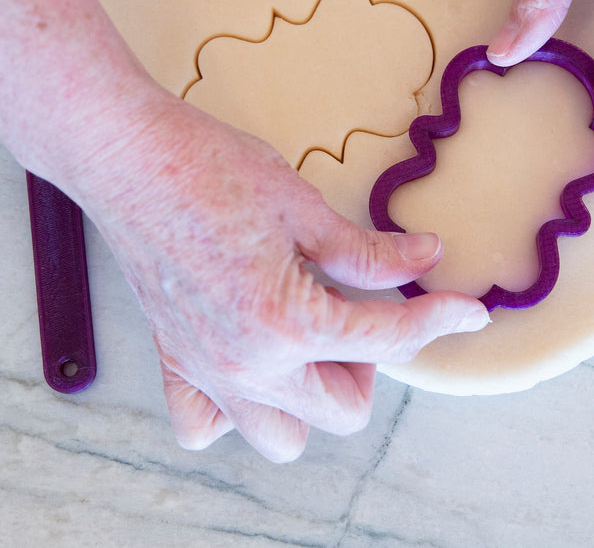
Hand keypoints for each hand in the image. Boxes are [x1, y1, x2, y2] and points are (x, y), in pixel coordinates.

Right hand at [74, 93, 488, 461]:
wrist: (127, 158)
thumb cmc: (210, 172)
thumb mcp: (305, 208)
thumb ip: (370, 252)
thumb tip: (425, 260)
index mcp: (286, 323)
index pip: (388, 339)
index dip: (439, 319)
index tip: (465, 311)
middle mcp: (247, 365)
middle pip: (343, 408)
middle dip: (375, 363)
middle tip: (374, 311)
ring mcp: (208, 370)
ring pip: (283, 435)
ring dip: (315, 398)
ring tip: (320, 341)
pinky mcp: (176, 360)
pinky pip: (210, 423)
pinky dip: (240, 410)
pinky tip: (258, 360)